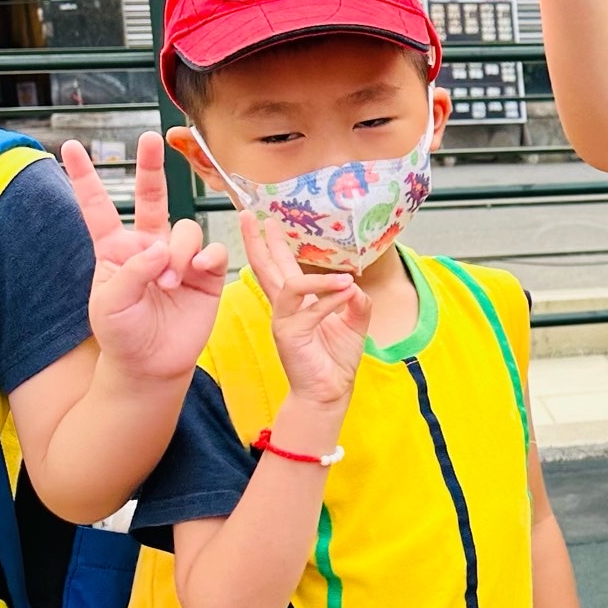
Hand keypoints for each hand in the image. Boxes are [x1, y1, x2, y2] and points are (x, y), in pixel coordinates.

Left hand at [69, 132, 227, 384]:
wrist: (151, 366)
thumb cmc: (121, 335)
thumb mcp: (110, 304)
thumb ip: (132, 270)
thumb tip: (159, 248)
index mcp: (115, 249)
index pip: (98, 207)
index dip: (85, 177)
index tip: (71, 147)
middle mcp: (148, 246)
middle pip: (152, 197)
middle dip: (150, 166)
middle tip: (150, 137)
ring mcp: (178, 258)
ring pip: (185, 230)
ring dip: (178, 253)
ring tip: (170, 282)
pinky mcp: (205, 274)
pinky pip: (213, 250)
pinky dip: (206, 257)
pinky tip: (197, 272)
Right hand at [238, 211, 367, 409]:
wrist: (329, 393)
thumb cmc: (335, 360)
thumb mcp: (353, 324)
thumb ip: (355, 302)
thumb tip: (356, 286)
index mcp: (296, 303)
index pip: (279, 267)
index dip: (273, 244)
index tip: (269, 221)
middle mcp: (285, 308)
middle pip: (265, 267)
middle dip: (259, 240)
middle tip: (251, 214)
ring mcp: (284, 320)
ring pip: (290, 285)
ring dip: (320, 279)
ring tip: (346, 280)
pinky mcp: (289, 335)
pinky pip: (310, 310)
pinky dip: (331, 301)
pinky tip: (348, 295)